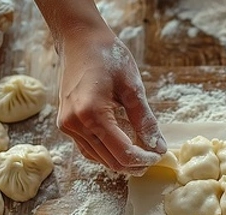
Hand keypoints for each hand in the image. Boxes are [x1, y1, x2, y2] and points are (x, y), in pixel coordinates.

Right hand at [56, 29, 165, 175]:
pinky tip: (123, 146)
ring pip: (100, 159)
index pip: (123, 153)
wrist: (79, 39)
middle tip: (154, 156)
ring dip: (122, 161)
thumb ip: (145, 120)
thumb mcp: (133, 87)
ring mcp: (67, 126)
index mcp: (92, 114)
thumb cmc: (108, 56)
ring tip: (142, 153)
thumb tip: (159, 147)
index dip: (145, 159)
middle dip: (135, 164)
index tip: (160, 155)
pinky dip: (107, 153)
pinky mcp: (66, 124)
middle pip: (111, 161)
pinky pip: (89, 150)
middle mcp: (75, 124)